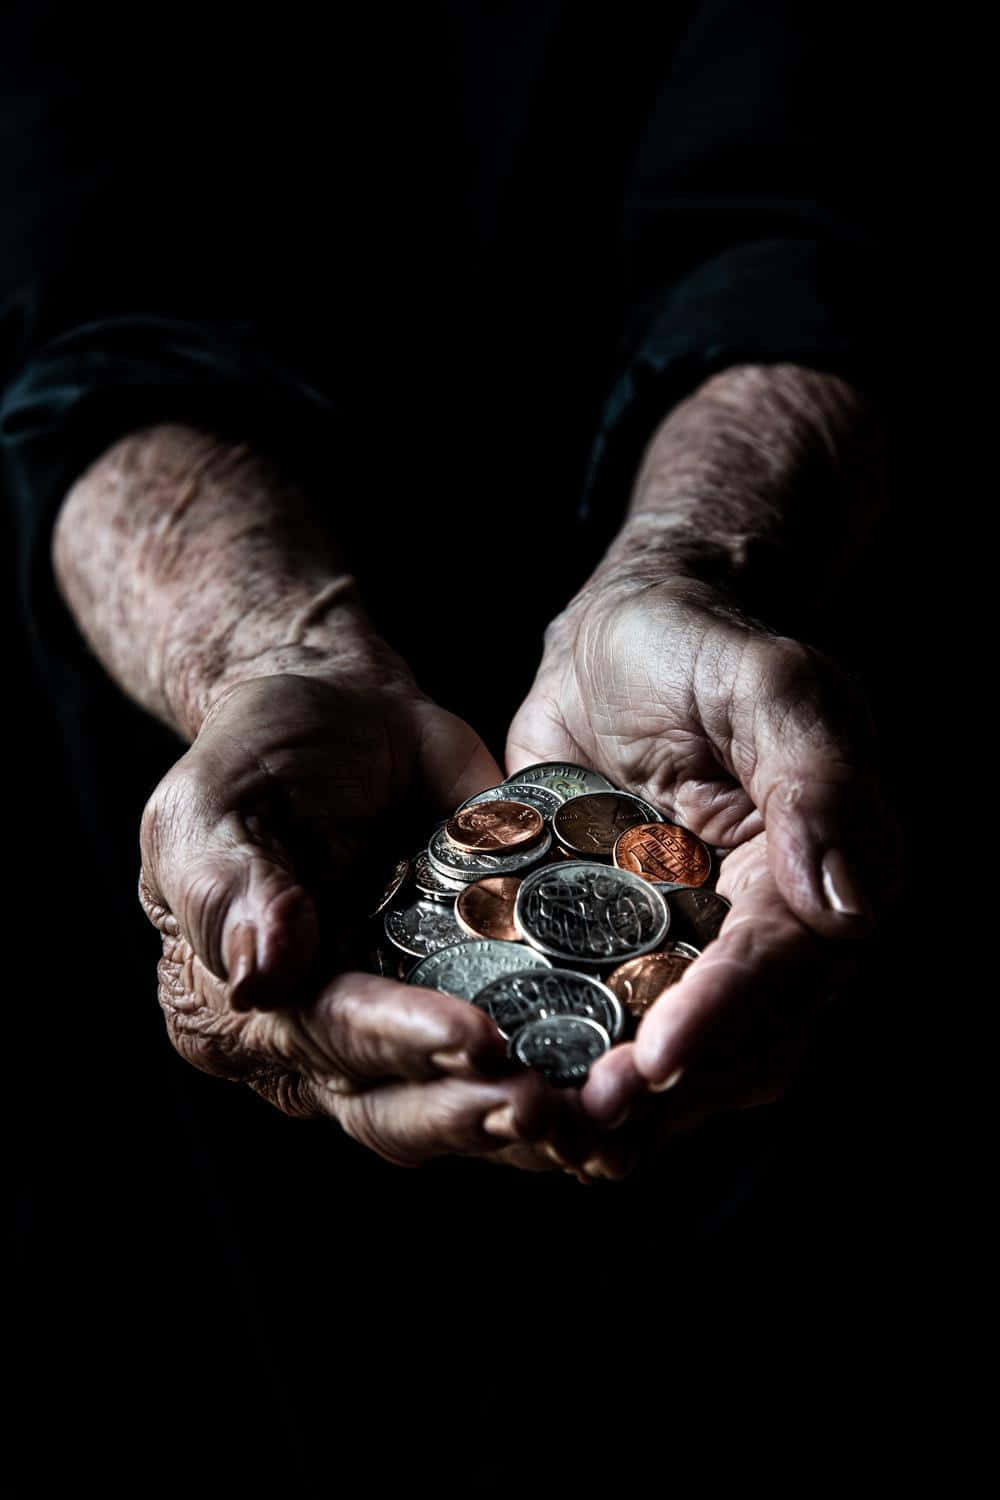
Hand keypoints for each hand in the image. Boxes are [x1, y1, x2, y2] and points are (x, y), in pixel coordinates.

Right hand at [140, 671, 590, 1167]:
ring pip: (463, 1109)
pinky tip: (631, 1091)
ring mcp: (403, 1037)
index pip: (325, 1041)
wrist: (342, 713)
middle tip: (553, 1107)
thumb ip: (231, 893)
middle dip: (477, 1113)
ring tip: (605, 1117)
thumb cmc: (258, 757)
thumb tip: (259, 979)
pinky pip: (520, 1065)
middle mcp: (321, 1048)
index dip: (398, 1046)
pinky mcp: (474, 1008)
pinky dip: (572, 1086)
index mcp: (243, 1012)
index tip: (473, 1042)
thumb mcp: (212, 809)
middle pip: (397, 1108)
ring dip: (535, 1126)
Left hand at [507, 577, 898, 1167]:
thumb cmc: (700, 643)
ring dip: (621, 1106)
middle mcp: (765, 929)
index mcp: (821, 876)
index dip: (724, 1020)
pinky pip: (606, 1024)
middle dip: (670, 1092)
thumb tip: (848, 908)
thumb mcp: (770, 685)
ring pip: (678, 1056)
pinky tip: (516, 1090)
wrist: (618, 635)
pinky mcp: (621, 951)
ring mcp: (691, 948)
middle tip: (587, 1122)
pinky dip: (571, 1064)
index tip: (658, 1063)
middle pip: (740, 1042)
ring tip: (548, 1131)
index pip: (781, 967)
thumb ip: (817, 782)